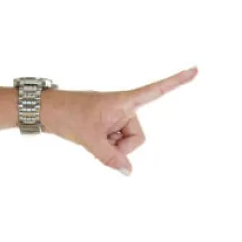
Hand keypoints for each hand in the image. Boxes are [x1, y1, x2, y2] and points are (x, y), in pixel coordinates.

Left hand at [40, 67, 197, 175]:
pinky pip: (116, 142)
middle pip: (137, 138)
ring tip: (91, 135)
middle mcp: (124, 107)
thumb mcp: (90, 140)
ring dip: (111, 146)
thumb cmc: (67, 116)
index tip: (196, 70)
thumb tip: (128, 171)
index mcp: (125, 102)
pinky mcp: (109, 124)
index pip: (156, 91)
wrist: (45, 110)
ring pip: (126, 143)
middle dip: (122, 146)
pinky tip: (92, 138)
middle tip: (98, 138)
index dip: (176, 82)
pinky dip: (107, 146)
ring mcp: (117, 117)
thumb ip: (112, 158)